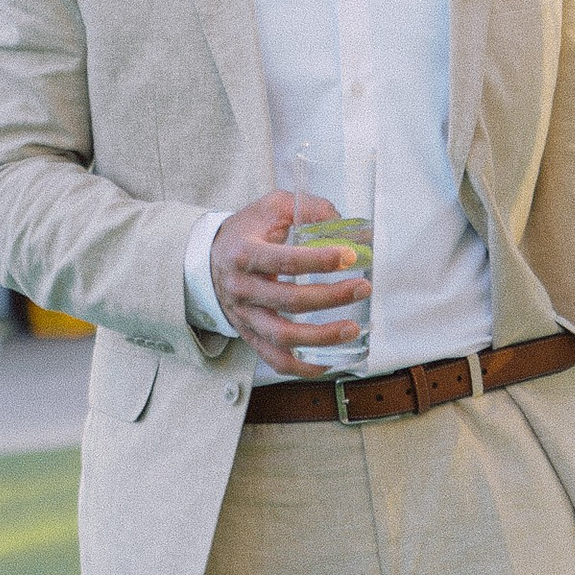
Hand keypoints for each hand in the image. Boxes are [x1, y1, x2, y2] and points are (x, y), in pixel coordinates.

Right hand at [206, 193, 369, 370]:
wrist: (211, 259)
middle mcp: (242, 288)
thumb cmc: (247, 232)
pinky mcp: (250, 335)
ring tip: (352, 329)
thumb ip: (307, 208)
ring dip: (322, 337)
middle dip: (332, 296)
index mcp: (244, 253)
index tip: (350, 256)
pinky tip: (329, 361)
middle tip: (363, 287)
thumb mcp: (272, 207)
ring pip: (283, 336)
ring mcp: (245, 316)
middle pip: (290, 300)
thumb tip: (343, 221)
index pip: (285, 261)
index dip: (320, 260)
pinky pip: (275, 359)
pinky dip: (302, 367)